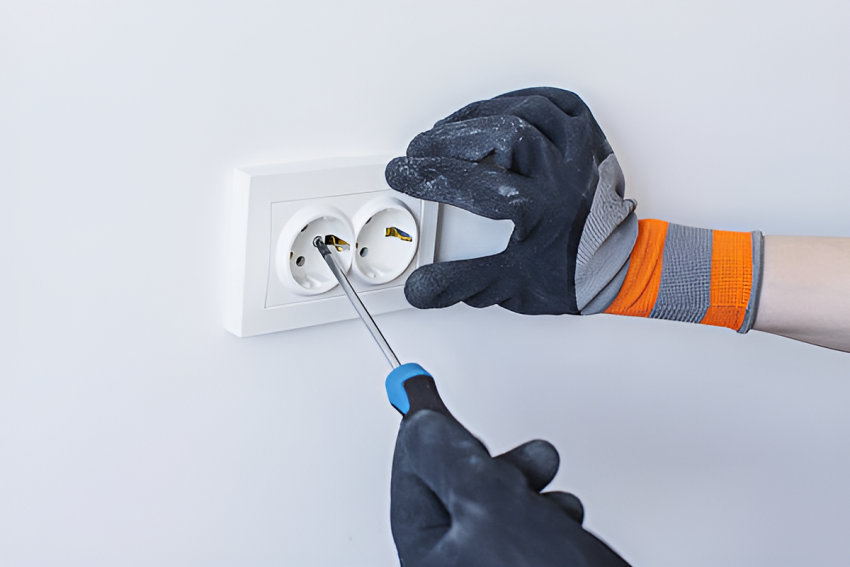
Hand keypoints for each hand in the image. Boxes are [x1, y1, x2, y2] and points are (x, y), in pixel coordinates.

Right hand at [386, 87, 636, 314]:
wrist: (622, 268)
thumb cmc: (573, 275)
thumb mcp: (511, 286)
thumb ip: (461, 284)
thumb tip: (421, 287)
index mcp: (541, 212)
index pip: (475, 185)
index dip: (431, 176)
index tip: (403, 173)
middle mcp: (562, 175)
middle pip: (502, 135)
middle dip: (451, 139)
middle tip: (421, 149)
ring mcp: (578, 152)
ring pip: (526, 110)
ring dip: (480, 115)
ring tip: (449, 129)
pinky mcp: (589, 138)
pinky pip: (556, 101)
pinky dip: (522, 98)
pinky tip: (496, 109)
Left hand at [391, 408, 631, 566]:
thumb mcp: (493, 506)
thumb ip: (450, 456)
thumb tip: (420, 418)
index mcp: (426, 556)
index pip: (411, 474)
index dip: (424, 429)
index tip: (419, 388)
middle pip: (452, 489)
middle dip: (485, 460)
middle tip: (505, 448)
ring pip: (492, 507)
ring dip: (521, 484)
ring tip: (547, 485)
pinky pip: (521, 531)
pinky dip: (542, 513)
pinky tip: (562, 517)